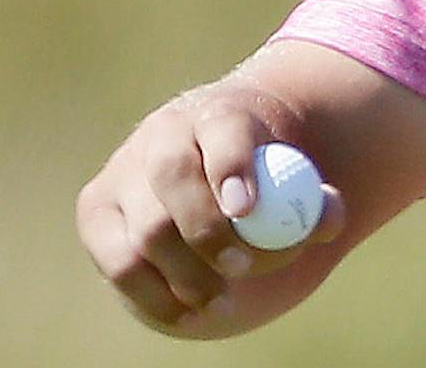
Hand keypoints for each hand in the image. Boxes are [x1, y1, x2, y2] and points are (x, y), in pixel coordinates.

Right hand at [76, 80, 348, 336]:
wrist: (206, 168)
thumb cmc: (259, 176)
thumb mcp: (290, 175)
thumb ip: (316, 197)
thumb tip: (327, 219)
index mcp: (217, 113)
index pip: (223, 129)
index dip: (233, 167)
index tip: (248, 210)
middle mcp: (163, 134)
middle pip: (174, 176)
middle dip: (206, 229)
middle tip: (241, 268)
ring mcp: (123, 170)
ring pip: (145, 228)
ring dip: (185, 273)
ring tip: (222, 301)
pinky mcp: (97, 211)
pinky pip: (120, 263)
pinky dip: (154, 295)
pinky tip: (188, 311)